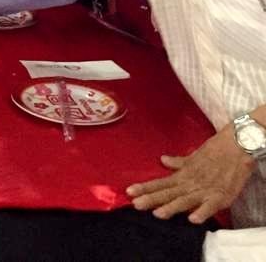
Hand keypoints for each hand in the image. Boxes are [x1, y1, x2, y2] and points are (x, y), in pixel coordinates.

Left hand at [126, 127, 254, 223]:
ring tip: (157, 214)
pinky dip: (202, 212)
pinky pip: (210, 206)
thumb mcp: (194, 157)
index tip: (129, 192)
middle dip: (152, 199)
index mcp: (183, 175)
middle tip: (135, 204)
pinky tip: (192, 219)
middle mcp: (190, 183)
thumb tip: (163, 160)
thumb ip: (179, 163)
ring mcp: (205, 190)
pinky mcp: (221, 196)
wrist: (237, 146)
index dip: (145, 188)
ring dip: (172, 207)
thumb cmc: (215, 152)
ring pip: (185, 200)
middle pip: (168, 193)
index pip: (161, 183)